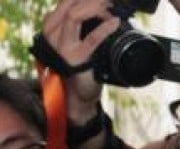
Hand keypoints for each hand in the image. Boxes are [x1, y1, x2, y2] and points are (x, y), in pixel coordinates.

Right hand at [40, 0, 117, 115]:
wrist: (77, 97)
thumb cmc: (79, 68)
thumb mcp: (75, 43)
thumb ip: (81, 27)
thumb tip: (102, 10)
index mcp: (52, 28)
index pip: (64, 3)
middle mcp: (52, 34)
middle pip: (67, 5)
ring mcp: (62, 47)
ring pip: (73, 16)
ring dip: (93, 7)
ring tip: (110, 5)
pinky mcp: (76, 59)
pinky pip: (90, 39)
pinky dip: (104, 29)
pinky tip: (115, 22)